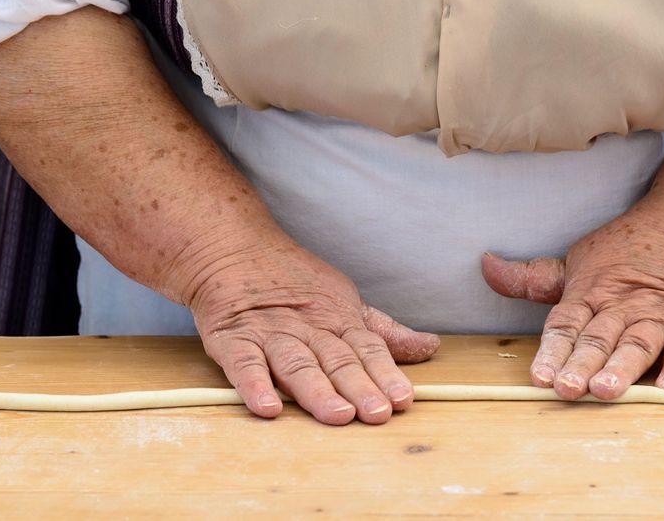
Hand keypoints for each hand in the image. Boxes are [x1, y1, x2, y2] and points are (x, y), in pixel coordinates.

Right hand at [188, 232, 439, 424]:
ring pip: (297, 364)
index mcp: (338, 320)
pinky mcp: (233, 340)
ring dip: (318, 391)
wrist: (232, 248)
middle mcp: (307, 328)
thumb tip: (430, 347)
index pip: (368, 350)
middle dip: (360, 388)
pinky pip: (244, 364)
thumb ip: (384, 332)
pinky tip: (267, 407)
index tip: (402, 399)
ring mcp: (270, 334)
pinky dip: (254, 385)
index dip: (386, 374)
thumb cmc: (293, 282)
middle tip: (377, 413)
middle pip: (337, 361)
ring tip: (337, 414)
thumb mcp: (345, 302)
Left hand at [481, 203, 663, 399]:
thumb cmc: (629, 249)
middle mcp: (622, 307)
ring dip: (623, 367)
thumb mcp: (578, 262)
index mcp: (590, 294)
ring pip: (638, 343)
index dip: (551, 351)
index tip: (539, 376)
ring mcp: (659, 315)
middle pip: (599, 338)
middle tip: (569, 388)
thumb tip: (486, 264)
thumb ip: (534, 279)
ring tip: (608, 390)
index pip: (566, 325)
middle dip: (582, 364)